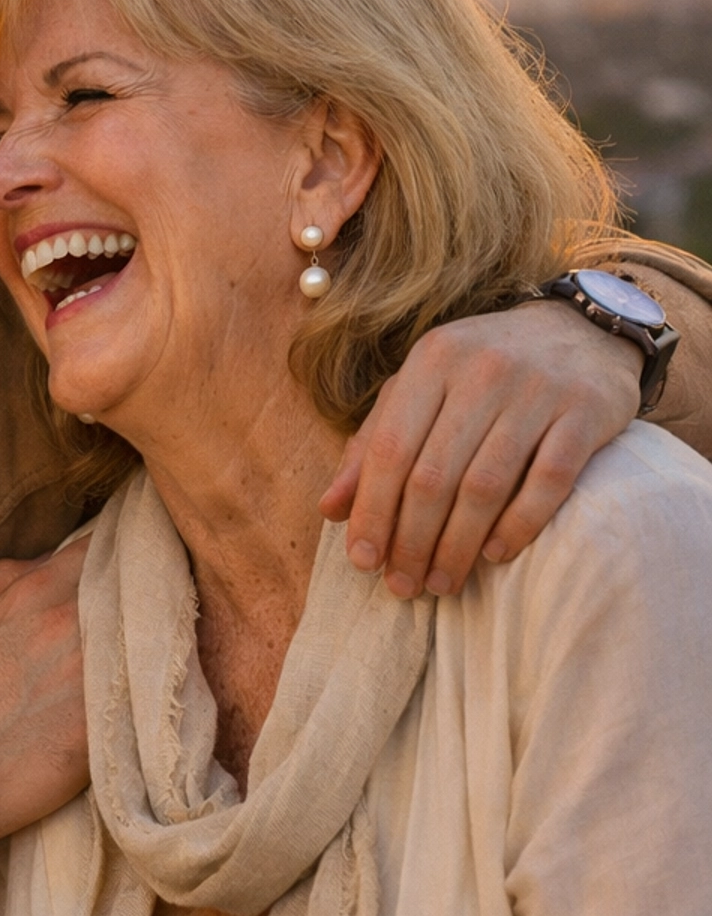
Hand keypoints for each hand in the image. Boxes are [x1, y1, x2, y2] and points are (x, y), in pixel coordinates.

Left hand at [321, 299, 639, 596]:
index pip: (390, 448)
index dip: (372, 511)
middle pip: (433, 475)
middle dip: (411, 541)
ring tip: (441, 583)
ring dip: (457, 546)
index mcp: (432, 360)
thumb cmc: (485, 369)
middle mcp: (481, 370)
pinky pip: (547, 483)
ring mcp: (537, 391)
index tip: (363, 561)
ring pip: (485, 486)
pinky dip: (518, 525)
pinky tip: (495, 554)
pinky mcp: (585, 414)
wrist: (583, 329)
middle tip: (403, 586)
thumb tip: (330, 509)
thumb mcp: (423, 387)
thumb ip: (375, 441)